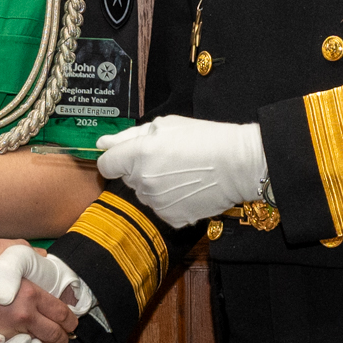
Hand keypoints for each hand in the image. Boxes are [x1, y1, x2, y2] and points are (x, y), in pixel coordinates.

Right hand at [0, 236, 79, 342]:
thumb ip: (25, 251)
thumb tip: (44, 257)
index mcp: (29, 295)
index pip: (61, 312)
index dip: (71, 318)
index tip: (71, 320)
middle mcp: (21, 319)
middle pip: (55, 335)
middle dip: (64, 337)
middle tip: (65, 336)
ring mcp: (6, 337)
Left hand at [97, 116, 269, 227]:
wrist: (239, 164)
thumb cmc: (206, 138)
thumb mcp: (166, 125)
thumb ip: (130, 135)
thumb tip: (103, 143)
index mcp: (139, 155)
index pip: (106, 164)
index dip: (116, 158)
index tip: (129, 156)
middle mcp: (143, 182)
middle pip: (127, 179)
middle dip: (139, 169)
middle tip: (168, 159)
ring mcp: (156, 203)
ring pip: (144, 194)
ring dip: (154, 185)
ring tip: (181, 173)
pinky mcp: (171, 218)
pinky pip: (160, 208)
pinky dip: (169, 201)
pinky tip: (188, 188)